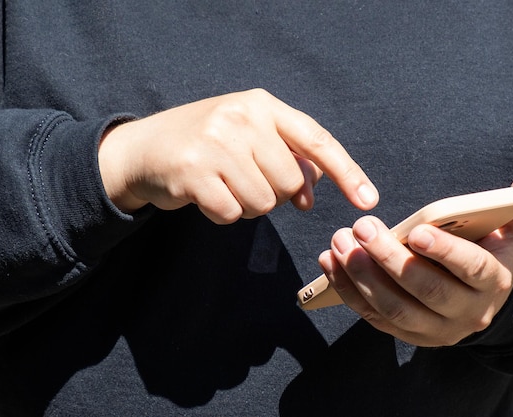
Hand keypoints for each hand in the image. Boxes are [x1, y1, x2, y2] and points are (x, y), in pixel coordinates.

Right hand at [98, 88, 377, 222]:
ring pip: (263, 202)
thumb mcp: (249, 140)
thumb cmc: (207, 146)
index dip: (346, 171)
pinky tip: (205, 196)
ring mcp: (216, 141)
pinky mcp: (193, 170)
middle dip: (273, 194)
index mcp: (262, 105)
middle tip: (244, 181)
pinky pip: (232, 214)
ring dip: (247, 206)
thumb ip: (285, 159)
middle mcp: (241, 116)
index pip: (316, 139)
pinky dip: (223, 215)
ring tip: (223, 186)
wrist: (144, 149)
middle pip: (289, 182)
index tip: (368, 199)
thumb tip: (310, 194)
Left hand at [318, 166, 512, 346]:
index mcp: (493, 282)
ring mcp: (433, 329)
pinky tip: (330, 261)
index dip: (445, 252)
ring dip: (362, 275)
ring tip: (341, 241)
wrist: (478, 300)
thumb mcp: (511, 230)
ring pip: (394, 309)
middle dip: (390, 259)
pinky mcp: (405, 334)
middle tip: (362, 227)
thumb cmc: (489, 254)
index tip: (417, 230)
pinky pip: (372, 317)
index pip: (471, 269)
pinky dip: (348, 290)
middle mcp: (465, 313)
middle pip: (425, 291)